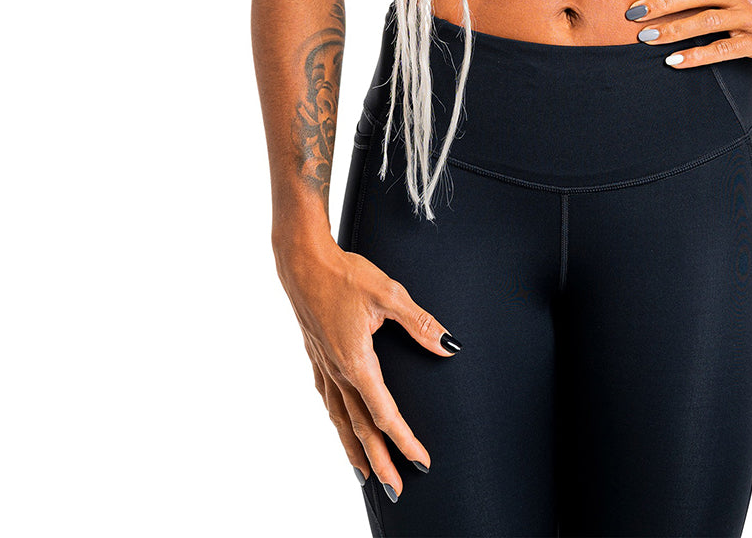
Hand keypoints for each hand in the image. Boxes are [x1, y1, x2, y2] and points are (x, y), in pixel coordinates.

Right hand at [274, 235, 459, 498]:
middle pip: (361, 428)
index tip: (421, 460)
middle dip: (380, 461)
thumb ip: (420, 323)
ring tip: (366, 475)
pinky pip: (329, 402)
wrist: (303, 262)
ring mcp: (323, 366)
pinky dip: (338, 424)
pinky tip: (341, 427)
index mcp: (356, 362)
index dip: (405, 440)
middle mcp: (337, 372)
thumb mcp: (390, 294)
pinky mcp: (317, 357)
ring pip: (340, 420)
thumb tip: (448, 345)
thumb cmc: (345, 274)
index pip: (385, 413)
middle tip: (396, 489)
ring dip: (355, 449)